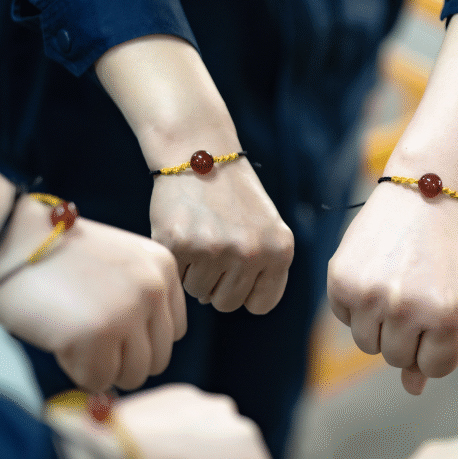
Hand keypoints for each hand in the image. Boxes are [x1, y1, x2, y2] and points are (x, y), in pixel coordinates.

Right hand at [0, 199, 187, 391]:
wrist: (2, 237)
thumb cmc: (51, 253)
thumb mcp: (116, 263)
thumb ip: (138, 298)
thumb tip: (146, 353)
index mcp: (162, 268)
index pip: (173, 332)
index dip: (139, 339)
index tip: (109, 326)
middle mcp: (153, 289)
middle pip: (157, 359)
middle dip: (121, 359)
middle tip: (86, 339)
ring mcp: (126, 312)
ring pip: (131, 375)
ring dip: (100, 367)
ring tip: (72, 335)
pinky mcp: (95, 335)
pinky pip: (97, 380)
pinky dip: (75, 370)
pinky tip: (58, 339)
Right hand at [94, 34, 293, 313]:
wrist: (200, 153)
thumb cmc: (233, 197)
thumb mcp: (267, 229)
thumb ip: (265, 269)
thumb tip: (244, 305)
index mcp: (280, 251)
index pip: (260, 305)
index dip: (244, 291)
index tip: (236, 271)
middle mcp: (251, 253)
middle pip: (227, 304)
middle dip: (217, 284)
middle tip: (213, 249)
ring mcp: (215, 250)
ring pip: (200, 294)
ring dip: (196, 273)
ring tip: (200, 237)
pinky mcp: (180, 245)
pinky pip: (178, 278)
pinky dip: (178, 261)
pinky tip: (184, 232)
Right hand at [327, 182, 457, 394]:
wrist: (421, 194)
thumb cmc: (444, 250)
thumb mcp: (455, 297)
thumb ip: (438, 346)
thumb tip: (412, 389)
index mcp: (446, 315)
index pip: (434, 368)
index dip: (435, 350)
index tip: (436, 325)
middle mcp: (407, 309)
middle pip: (397, 359)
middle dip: (407, 338)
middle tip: (414, 299)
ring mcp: (371, 296)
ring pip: (369, 344)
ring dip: (380, 326)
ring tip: (394, 288)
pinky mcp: (341, 281)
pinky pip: (345, 318)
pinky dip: (357, 306)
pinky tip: (374, 276)